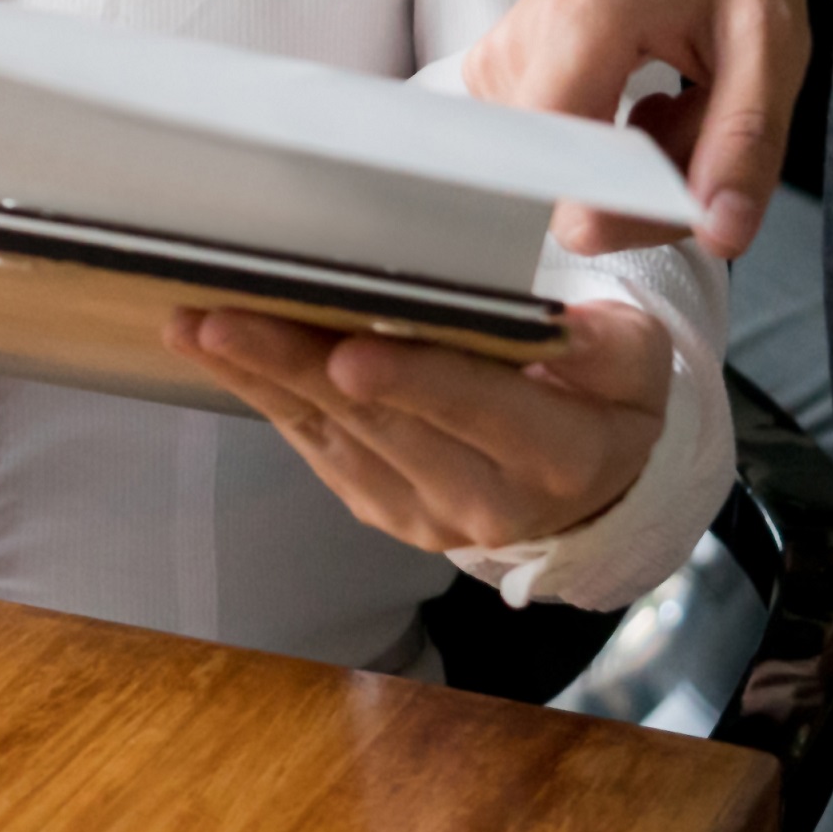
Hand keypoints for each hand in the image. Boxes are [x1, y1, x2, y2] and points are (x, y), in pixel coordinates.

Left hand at [174, 293, 674, 553]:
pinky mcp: (379, 506)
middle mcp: (487, 501)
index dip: (415, 382)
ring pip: (332, 437)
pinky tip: (218, 352)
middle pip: (382, 424)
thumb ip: (603, 344)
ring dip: (258, 378)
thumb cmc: (608, 394)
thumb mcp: (637, 363)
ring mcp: (424, 513)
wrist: (592, 484)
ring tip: (195, 324)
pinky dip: (263, 397)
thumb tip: (554, 325)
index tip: (348, 353)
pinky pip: (314, 449)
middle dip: (297, 367)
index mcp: (559, 457)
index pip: (481, 410)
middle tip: (223, 318)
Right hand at [465, 0, 801, 260]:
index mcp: (581, 22)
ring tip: (680, 99)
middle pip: (567, 187)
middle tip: (704, 118)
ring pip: (566, 176)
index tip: (698, 184)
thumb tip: (719, 234)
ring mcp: (502, 59)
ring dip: (640, 166)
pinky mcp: (503, 71)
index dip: (635, 207)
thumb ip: (745, 141)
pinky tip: (648, 100)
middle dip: (650, 186)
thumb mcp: (771, 40)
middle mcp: (519, 43)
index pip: (563, 175)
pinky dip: (616, 150)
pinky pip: (558, 153)